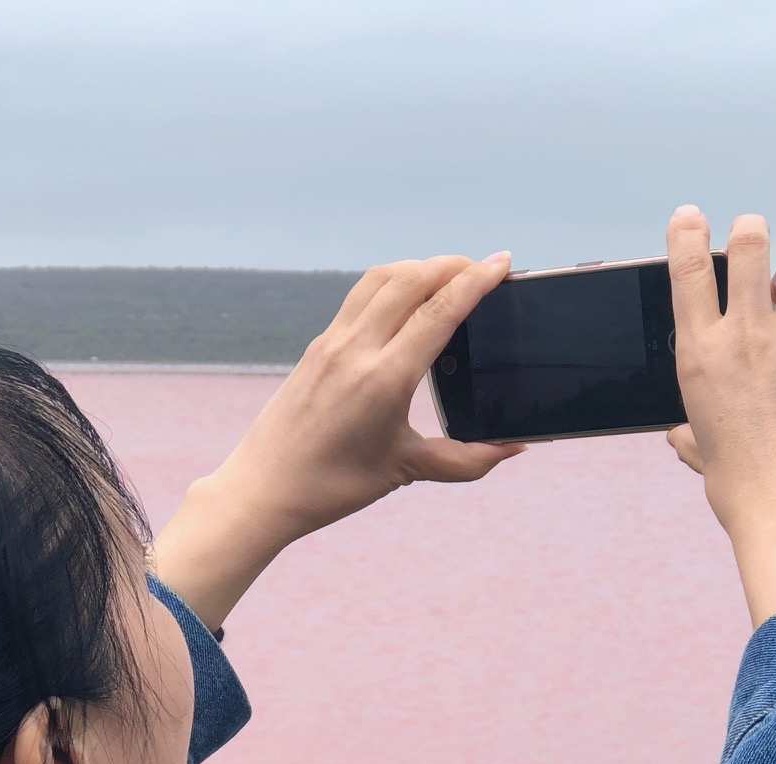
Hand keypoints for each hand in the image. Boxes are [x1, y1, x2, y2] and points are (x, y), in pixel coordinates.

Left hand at [154, 254, 523, 627]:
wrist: (263, 489)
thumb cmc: (333, 486)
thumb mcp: (405, 470)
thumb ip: (464, 460)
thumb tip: (512, 449)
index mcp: (385, 379)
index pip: (438, 311)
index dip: (476, 281)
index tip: (502, 263)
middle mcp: (357, 350)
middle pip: (411, 280)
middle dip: (452, 265)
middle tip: (482, 269)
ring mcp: (332, 343)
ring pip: (381, 279)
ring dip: (419, 266)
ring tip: (447, 274)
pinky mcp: (317, 346)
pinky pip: (359, 296)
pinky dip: (391, 283)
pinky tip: (404, 297)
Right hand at [661, 208, 775, 625]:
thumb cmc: (741, 489)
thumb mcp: (703, 453)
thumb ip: (691, 432)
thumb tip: (682, 434)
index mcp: (700, 356)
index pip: (687, 270)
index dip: (687, 232)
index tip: (691, 216)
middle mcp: (746, 338)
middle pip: (750, 245)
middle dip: (750, 233)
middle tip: (751, 235)